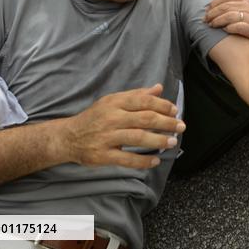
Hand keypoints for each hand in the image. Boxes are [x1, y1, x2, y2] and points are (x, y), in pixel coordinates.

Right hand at [60, 84, 183, 168]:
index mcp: (115, 103)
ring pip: (138, 138)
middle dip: (166, 123)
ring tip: (172, 142)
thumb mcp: (113, 101)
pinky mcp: (102, 155)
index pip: (144, 101)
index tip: (175, 111)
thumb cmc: (95, 117)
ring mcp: (106, 137)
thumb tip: (159, 88)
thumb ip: (137, 95)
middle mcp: (111, 118)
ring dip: (158, 140)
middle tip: (180, 126)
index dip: (163, 105)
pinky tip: (155, 161)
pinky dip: (143, 161)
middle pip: (145, 119)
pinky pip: (127, 159)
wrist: (67, 137)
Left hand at [205, 0, 248, 46]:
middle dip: (213, 13)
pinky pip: (238, 26)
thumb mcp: (242, 7)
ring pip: (230, 16)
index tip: (206, 10)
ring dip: (218, 21)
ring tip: (212, 25)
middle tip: (206, 20)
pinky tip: (225, 30)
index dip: (214, 3)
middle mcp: (248, 6)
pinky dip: (229, 28)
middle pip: (225, 7)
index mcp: (244, 0)